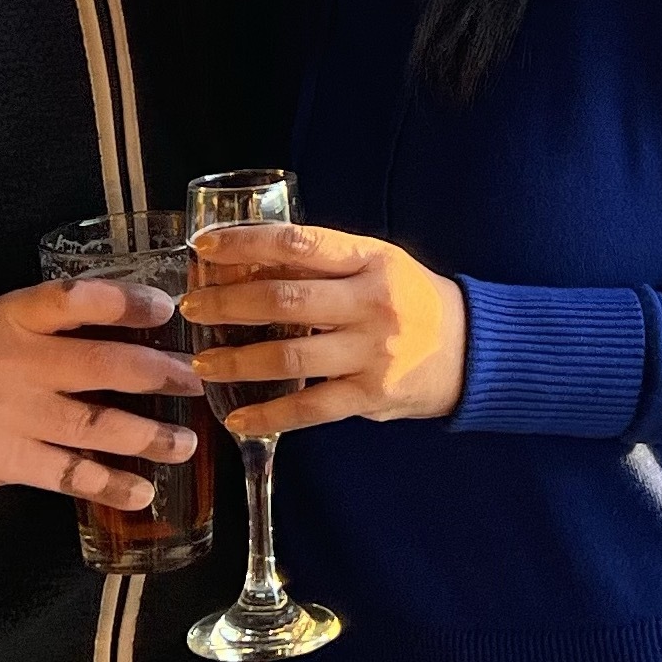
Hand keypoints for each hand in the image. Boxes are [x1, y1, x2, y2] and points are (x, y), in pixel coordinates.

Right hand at [0, 279, 203, 508]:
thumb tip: (143, 322)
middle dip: (158, 374)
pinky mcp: (4, 459)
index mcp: (18, 315)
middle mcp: (17, 360)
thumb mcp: (6, 322)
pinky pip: (68, 473)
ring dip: (147, 437)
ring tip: (186, 444)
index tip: (167, 309)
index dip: (125, 302)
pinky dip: (109, 484)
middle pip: (99, 365)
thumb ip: (60, 322)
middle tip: (197, 381)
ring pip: (93, 425)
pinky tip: (142, 491)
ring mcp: (10, 413)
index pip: (76, 299)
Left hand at [183, 224, 467, 436]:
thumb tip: (252, 260)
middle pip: (286, 300)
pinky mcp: (370, 395)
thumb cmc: (412, 299)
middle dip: (228, 304)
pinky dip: (269, 416)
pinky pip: (309, 409)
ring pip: (290, 357)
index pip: (299, 242)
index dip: (247, 243)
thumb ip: (325, 264)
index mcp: (370, 260)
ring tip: (202, 363)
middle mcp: (371, 303)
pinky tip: (238, 419)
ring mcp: (372, 352)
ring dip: (237, 361)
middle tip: (191, 308)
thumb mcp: (377, 264)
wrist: (470, 349)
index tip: (205, 247)